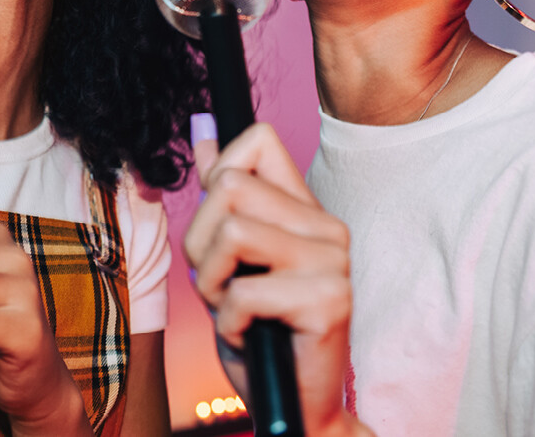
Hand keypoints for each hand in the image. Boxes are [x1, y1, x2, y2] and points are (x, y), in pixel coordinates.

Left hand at [183, 123, 371, 436]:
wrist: (292, 404)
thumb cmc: (259, 332)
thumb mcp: (226, 259)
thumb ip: (220, 197)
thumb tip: (201, 129)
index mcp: (304, 210)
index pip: (258, 141)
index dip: (216, 176)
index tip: (217, 224)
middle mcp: (327, 228)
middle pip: (228, 186)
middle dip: (200, 242)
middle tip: (221, 284)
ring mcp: (334, 262)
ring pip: (232, 232)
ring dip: (211, 283)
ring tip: (234, 309)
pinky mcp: (330, 301)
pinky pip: (243, 292)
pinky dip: (227, 322)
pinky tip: (249, 334)